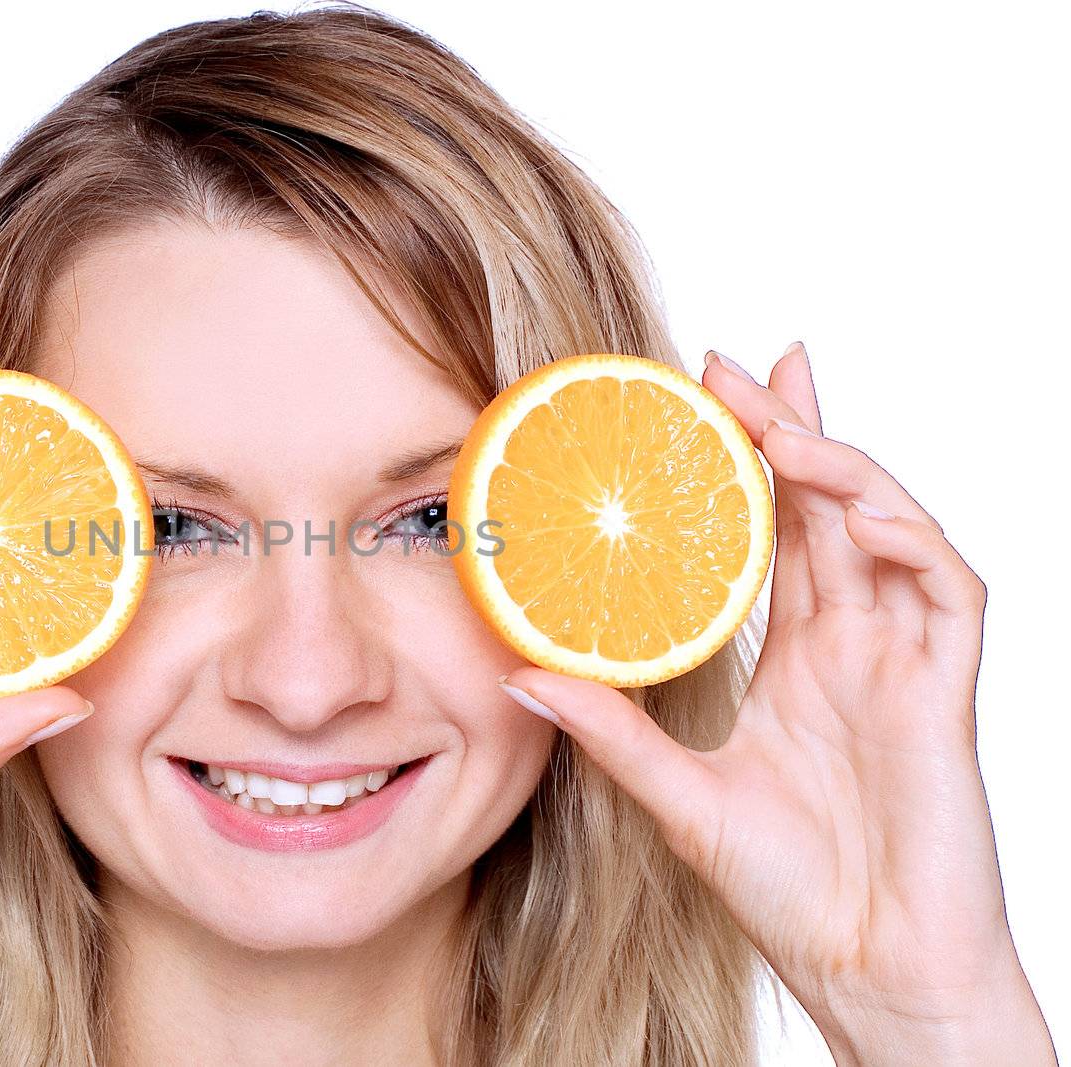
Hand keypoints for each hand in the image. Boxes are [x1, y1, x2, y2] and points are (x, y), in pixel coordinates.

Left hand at [498, 342, 1054, 1064]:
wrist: (869, 970)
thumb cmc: (790, 892)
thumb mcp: (679, 796)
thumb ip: (611, 732)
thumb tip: (520, 674)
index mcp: (797, 661)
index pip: (774, 535)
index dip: (747, 465)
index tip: (699, 400)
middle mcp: (852, 645)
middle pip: (826, 506)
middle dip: (790, 427)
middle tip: (737, 364)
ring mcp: (902, 662)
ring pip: (886, 528)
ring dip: (839, 466)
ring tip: (779, 420)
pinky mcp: (945, 693)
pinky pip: (948, 591)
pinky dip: (908, 541)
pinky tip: (856, 511)